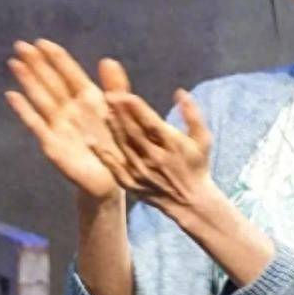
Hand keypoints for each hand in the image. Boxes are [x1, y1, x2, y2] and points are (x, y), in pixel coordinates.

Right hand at [4, 38, 132, 200]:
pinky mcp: (52, 144)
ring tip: (14, 63)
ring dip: (27, 81)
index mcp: (89, 99)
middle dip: (36, 63)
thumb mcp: (122, 113)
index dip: (56, 58)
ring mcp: (59, 125)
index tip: (41, 41)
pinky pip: (36, 125)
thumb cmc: (119, 145)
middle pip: (51, 82)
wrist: (114, 180)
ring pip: (41, 98)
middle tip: (20, 45)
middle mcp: (71, 109)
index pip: (69, 73)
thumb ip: (117, 87)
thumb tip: (107, 59)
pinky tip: (12, 95)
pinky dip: (24, 110)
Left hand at [89, 78, 214, 218]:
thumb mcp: (203, 139)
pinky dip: (102, 153)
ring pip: (123, 146)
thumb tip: (179, 92)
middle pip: (134, 133)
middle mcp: (155, 158)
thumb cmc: (196, 165)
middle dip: (120, 113)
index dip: (137, 108)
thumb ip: (192, 114)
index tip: (124, 94)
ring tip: (103, 110)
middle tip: (108, 95)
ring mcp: (141, 172)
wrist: (190, 202)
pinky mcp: (131, 183)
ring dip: (112, 128)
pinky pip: (113, 166)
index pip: (151, 123)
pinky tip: (91, 140)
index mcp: (173, 145)